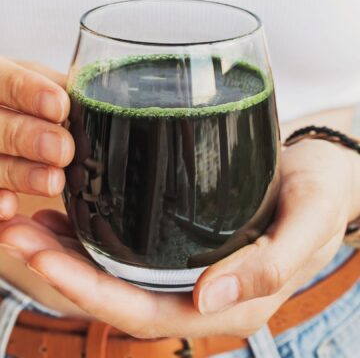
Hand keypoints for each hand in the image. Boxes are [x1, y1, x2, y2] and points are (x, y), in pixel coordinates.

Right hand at [0, 58, 73, 218]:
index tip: (60, 107)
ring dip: (20, 174)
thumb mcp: (42, 87)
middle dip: (28, 137)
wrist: (11, 123)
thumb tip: (92, 101)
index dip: (28, 92)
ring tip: (52, 182)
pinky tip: (9, 208)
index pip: (4, 80)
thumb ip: (60, 91)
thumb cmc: (31, 104)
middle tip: (63, 150)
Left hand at [1, 139, 358, 337]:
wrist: (321, 173)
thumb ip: (268, 267)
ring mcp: (190, 271)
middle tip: (17, 234)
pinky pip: (131, 251)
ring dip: (69, 253)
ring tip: (27, 223)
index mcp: (231, 303)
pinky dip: (94, 237)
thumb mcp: (308, 222)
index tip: (44, 258)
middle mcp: (203, 293)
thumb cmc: (320, 194)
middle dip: (64, 271)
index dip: (93, 293)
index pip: (149, 313)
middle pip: (120, 296)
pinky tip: (69, 212)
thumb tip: (210, 300)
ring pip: (119, 275)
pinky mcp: (183, 245)